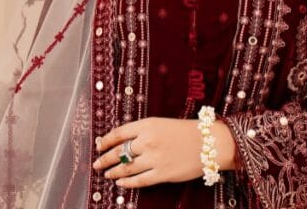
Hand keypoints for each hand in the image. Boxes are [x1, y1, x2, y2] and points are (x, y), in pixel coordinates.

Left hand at [92, 116, 235, 188]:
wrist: (210, 142)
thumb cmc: (186, 131)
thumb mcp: (160, 123)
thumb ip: (141, 131)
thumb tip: (122, 140)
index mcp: (147, 125)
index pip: (118, 133)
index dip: (105, 140)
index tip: (98, 145)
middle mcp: (148, 141)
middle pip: (119, 152)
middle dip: (105, 159)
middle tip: (96, 163)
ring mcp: (155, 159)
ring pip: (127, 168)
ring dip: (114, 171)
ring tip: (106, 173)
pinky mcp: (163, 174)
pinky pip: (140, 180)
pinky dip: (127, 182)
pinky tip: (120, 183)